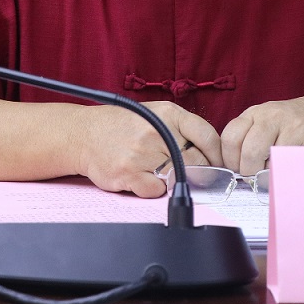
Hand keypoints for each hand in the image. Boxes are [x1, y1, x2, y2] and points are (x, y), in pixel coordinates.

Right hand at [76, 102, 222, 197]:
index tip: (218, 164)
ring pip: (178, 177)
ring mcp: (142, 153)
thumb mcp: (156, 113)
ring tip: (161, 170)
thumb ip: (183, 127)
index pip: (208, 136)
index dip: (217, 155)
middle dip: (199, 171)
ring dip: (175, 179)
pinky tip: (144, 177)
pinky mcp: (129, 174)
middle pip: (197, 162)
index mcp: (168, 113)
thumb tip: (214, 153)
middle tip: (193, 174)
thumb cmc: (124, 124)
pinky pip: (157, 191)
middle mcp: (156, 131)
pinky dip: (154, 189)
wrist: (84, 134)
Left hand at [220, 94, 303, 175]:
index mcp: (256, 113)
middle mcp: (273, 116)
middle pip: (250, 153)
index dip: (230, 160)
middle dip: (250, 172)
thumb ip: (248, 138)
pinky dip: (288, 174)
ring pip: (271, 163)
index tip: (237, 168)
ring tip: (275, 171)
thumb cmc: (292, 122)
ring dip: (270, 175)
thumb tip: (233, 170)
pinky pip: (293, 166)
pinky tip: (291, 169)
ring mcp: (294, 128)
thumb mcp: (265, 121)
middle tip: (256, 176)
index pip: (230, 138)